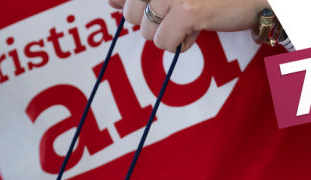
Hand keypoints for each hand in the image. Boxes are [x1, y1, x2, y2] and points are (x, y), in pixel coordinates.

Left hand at [110, 0, 267, 52]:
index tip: (158, 10)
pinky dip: (181, 44)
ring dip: (169, 32)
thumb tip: (111, 4)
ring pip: (148, 31)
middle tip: (181, 10)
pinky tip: (198, 29)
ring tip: (193, 17)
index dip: (132, 7)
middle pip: (133, 14)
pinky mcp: (189, 9)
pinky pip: (165, 43)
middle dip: (155, 21)